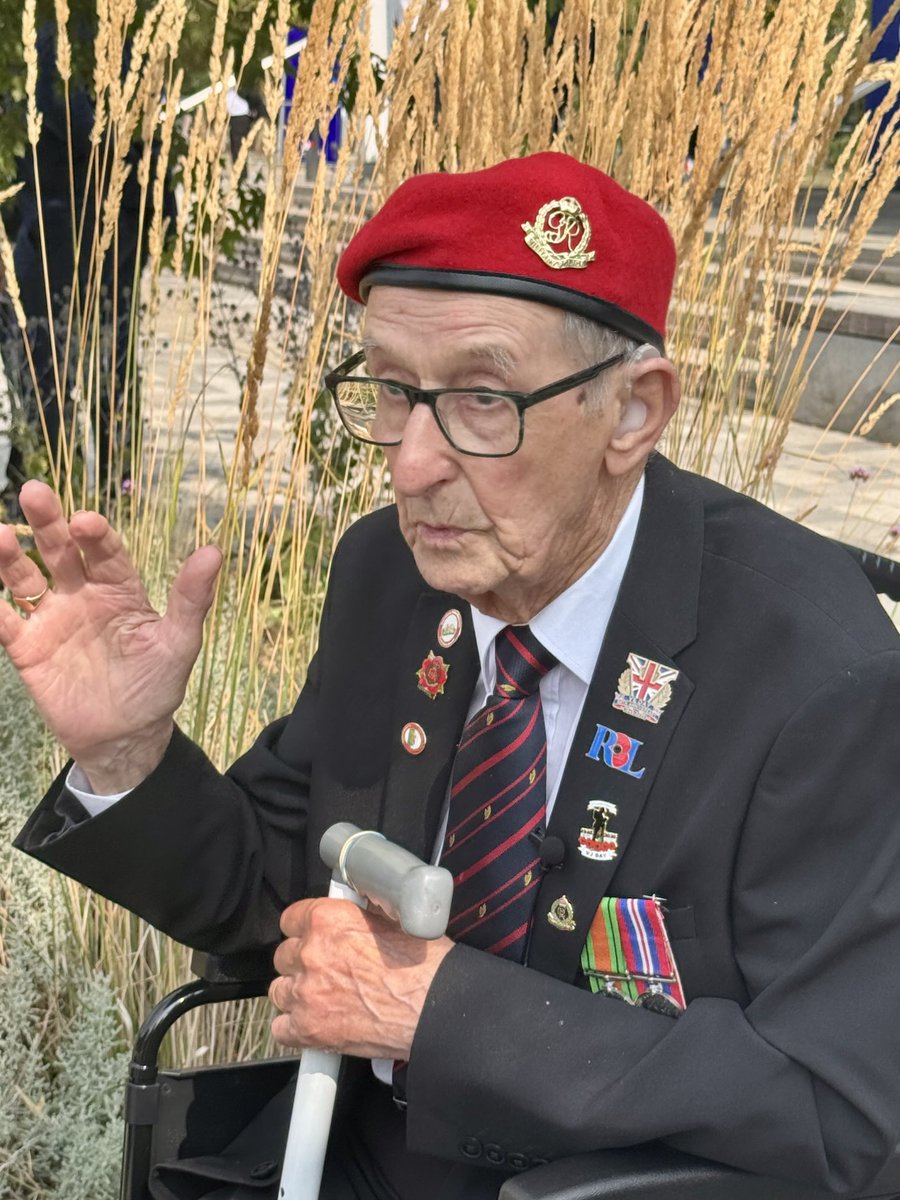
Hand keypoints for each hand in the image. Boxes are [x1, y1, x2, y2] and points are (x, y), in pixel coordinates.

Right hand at [0, 480, 221, 791]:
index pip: (106, 550)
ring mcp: (52, 619)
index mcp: (119, 588)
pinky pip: (5, 624)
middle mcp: (82, 595)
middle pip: (61, 550)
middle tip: (35, 492)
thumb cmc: (156, 686)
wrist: (126, 737)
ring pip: (25, 578)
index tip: (87, 521)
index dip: (96, 533)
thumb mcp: (179, 643)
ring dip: (10, 557)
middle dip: (49, 522)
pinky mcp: (28, 649)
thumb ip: (190, 599)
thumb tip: (213, 551)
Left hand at [269, 898, 453, 1059]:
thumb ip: (360, 913)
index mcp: (329, 920)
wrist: (434, 1010)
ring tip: (323, 998)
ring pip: (279, 990)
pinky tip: (316, 1023)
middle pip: (284, 955)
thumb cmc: (424, 967)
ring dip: (297, 993)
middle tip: (326, 969)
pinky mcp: (308, 1029)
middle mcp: (312, 953)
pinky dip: (295, 1027)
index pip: (291, 918)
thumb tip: (354, 909)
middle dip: (302, 962)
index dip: (303, 929)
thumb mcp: (393, 920)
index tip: (310, 936)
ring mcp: (306, 993)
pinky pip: (281, 1028)